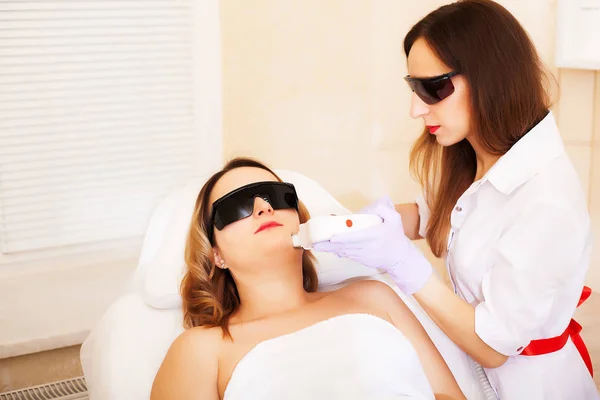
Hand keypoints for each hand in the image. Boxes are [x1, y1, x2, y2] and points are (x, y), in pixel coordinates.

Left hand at [312, 196, 431, 293]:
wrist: (401, 259)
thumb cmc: (397, 237)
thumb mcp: (395, 219)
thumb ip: (383, 210)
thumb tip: (369, 208)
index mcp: (375, 236)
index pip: (356, 238)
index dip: (343, 238)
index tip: (332, 237)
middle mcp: (368, 248)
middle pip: (345, 246)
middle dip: (328, 245)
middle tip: (315, 243)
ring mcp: (364, 256)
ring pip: (344, 251)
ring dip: (330, 249)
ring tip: (317, 245)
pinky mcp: (362, 260)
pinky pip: (348, 255)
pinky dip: (338, 251)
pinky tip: (329, 248)